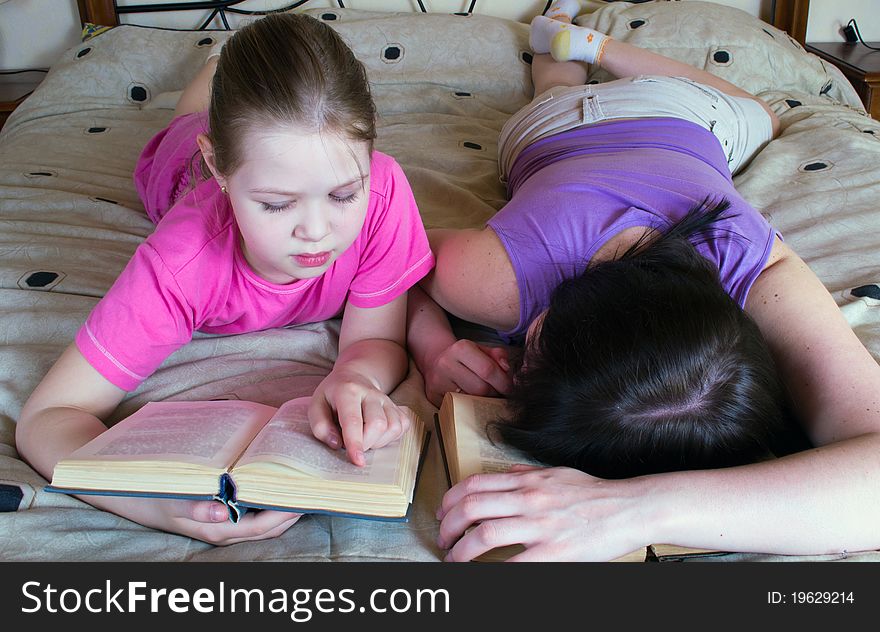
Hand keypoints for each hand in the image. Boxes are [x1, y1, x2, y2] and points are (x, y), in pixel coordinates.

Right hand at [103, 496, 301, 545]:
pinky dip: (267, 501)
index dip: (287, 512)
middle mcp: (225, 531)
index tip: (305, 495)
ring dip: (282, 507)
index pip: (264, 526)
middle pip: (270, 527)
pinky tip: (274, 484)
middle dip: (292, 510)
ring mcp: (223, 525)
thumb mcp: (171, 498)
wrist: (130, 496)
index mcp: (218, 530)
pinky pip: (252, 513)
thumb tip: (219, 511)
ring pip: (263, 522)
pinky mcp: (220, 517)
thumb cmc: (154, 495)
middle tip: (311, 488)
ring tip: (298, 485)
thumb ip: (194, 507)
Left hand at [309, 370, 410, 465]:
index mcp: (347, 391)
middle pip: (377, 425)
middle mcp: (371, 393)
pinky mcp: (398, 407)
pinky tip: (377, 435)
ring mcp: (387, 400)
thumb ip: (320, 426)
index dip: (355, 443)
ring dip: (378, 442)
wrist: (354, 377)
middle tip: (352, 444)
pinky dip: (390, 437)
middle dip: (366, 443)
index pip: (353, 420)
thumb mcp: (316, 406)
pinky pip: (402, 427)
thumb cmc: (332, 396)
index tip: (357, 461)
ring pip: (392, 427)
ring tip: (364, 438)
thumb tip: (337, 444)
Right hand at [423, 339, 512, 406]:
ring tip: (485, 396)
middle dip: (494, 393)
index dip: (503, 382)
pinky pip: (458, 406)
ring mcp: (438, 382)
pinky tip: (472, 400)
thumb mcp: (482, 350)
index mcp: (461, 348)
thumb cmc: (465, 357)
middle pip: (480, 388)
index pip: (488, 370)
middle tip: (497, 393)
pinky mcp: (433, 396)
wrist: (436, 360)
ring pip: (470, 400)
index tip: (509, 388)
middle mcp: (447, 364)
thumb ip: (499, 356)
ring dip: (483, 401)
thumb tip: (506, 369)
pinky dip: (469, 406)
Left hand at [436, 465, 645, 561]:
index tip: (442, 513)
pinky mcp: (554, 552)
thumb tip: (502, 476)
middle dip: (448, 526)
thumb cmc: (596, 493)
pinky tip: (483, 576)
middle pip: (471, 508)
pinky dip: (492, 572)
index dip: (450, 500)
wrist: (630, 508)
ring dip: (462, 551)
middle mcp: (528, 499)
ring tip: (455, 560)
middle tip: (443, 540)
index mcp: (527, 480)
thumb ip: (525, 475)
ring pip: (484, 535)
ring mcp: (540, 525)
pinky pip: (513, 564)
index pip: (474, 485)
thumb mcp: (556, 473)